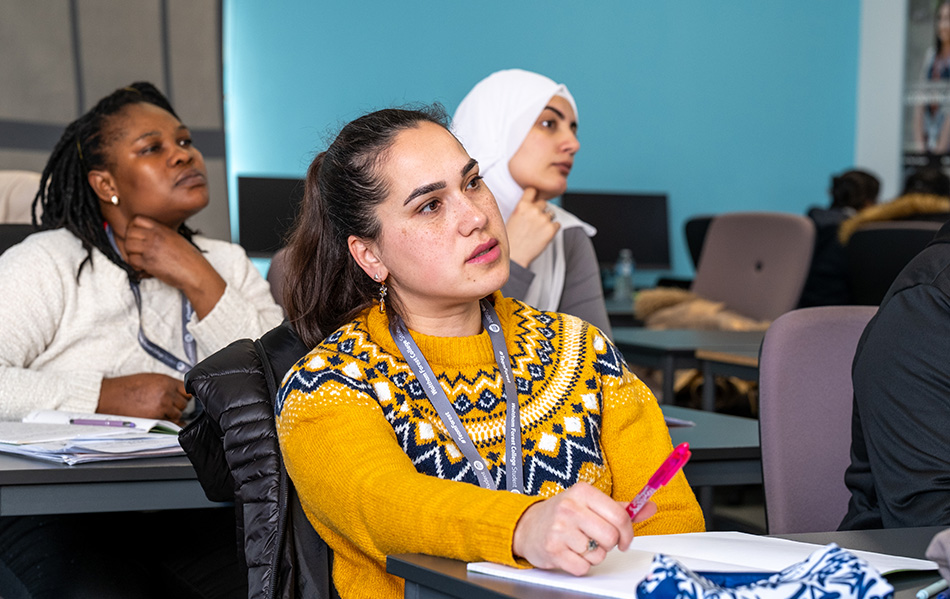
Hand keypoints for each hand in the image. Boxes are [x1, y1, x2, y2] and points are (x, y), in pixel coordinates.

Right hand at [98, 373, 190, 424]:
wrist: (112, 396)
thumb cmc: (127, 387)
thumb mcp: (151, 379)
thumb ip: (166, 384)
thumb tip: (177, 390)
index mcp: (166, 381)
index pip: (186, 389)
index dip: (184, 394)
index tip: (182, 397)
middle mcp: (166, 393)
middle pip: (184, 402)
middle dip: (178, 404)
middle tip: (170, 404)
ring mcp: (162, 406)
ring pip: (178, 413)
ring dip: (173, 413)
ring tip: (162, 411)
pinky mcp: (156, 417)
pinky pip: (171, 422)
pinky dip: (169, 422)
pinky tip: (163, 418)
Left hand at [123, 215, 225, 317]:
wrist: (196, 272)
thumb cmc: (190, 259)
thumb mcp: (176, 239)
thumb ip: (162, 234)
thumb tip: (149, 235)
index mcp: (162, 229)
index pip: (137, 219)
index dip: (132, 227)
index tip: (135, 235)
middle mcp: (155, 237)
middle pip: (129, 232)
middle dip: (129, 241)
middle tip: (135, 249)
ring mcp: (151, 249)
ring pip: (128, 246)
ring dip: (131, 253)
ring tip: (138, 259)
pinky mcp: (149, 262)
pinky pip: (131, 260)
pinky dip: (134, 264)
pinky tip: (142, 267)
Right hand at [506, 187, 559, 267]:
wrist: (516, 256)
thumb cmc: (512, 239)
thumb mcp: (513, 218)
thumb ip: (524, 208)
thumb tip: (533, 202)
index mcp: (522, 206)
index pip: (532, 190)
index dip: (534, 195)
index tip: (534, 200)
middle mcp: (533, 210)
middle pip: (544, 203)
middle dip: (541, 210)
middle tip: (535, 222)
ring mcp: (543, 219)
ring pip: (551, 214)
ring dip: (548, 220)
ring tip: (538, 230)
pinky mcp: (551, 229)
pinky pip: (557, 224)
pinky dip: (553, 229)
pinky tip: (543, 235)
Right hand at [511, 482, 657, 575]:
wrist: (527, 526)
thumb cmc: (563, 514)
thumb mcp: (590, 504)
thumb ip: (621, 508)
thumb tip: (650, 506)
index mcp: (583, 492)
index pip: (619, 515)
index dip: (628, 532)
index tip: (625, 539)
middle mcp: (570, 507)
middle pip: (610, 537)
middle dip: (609, 544)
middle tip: (599, 541)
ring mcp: (559, 529)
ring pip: (598, 554)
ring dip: (594, 555)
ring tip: (580, 544)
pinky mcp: (552, 549)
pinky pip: (583, 567)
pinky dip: (580, 565)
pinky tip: (571, 553)